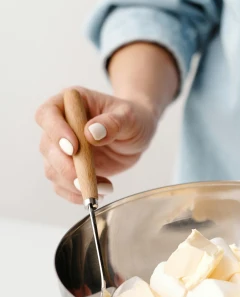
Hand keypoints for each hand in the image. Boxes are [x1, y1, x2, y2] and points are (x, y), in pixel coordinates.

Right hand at [36, 87, 158, 203]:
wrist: (137, 134)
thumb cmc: (132, 118)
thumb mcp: (130, 117)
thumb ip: (113, 123)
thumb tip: (91, 133)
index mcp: (70, 103)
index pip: (47, 114)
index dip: (55, 131)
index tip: (74, 148)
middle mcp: (60, 125)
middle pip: (47, 147)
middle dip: (65, 166)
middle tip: (86, 178)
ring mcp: (61, 148)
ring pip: (52, 169)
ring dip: (73, 183)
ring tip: (104, 186)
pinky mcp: (68, 168)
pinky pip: (61, 185)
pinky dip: (77, 193)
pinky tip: (100, 190)